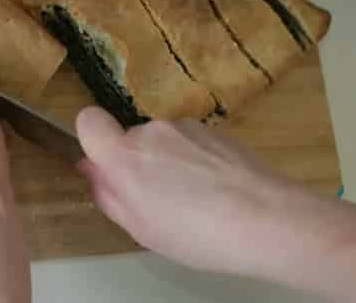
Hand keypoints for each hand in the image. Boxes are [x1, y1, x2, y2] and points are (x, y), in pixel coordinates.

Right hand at [76, 107, 299, 275]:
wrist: (267, 219)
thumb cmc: (197, 234)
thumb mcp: (140, 229)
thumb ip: (108, 195)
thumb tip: (93, 171)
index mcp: (124, 156)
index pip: (87, 121)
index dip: (92, 141)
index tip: (105, 166)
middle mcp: (150, 131)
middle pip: (129, 139)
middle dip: (136, 163)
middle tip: (158, 201)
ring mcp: (184, 127)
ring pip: (161, 142)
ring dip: (168, 163)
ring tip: (194, 200)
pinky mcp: (214, 129)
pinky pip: (189, 143)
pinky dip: (194, 161)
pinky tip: (215, 190)